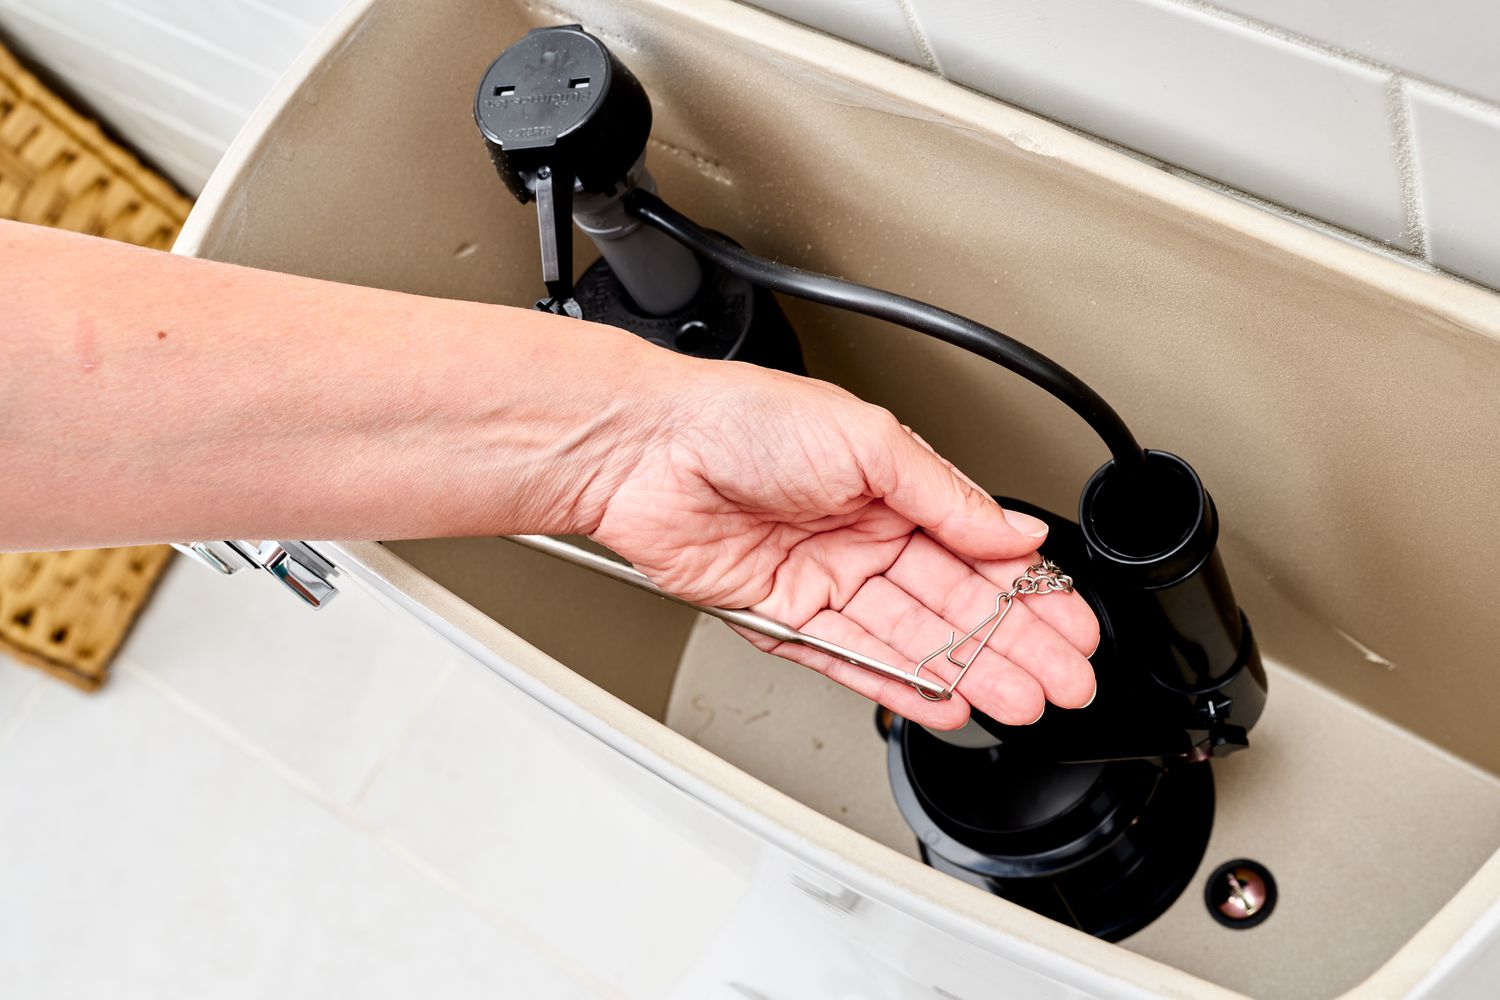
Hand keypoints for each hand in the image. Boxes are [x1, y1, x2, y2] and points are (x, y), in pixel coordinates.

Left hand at [589, 360, 1098, 728]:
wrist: (648, 449)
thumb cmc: (740, 418)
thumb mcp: (867, 438)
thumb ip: (945, 495)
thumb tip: (1013, 530)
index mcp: (890, 485)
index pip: (977, 549)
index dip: (1028, 590)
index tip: (1073, 623)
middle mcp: (861, 535)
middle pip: (955, 603)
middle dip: (1015, 644)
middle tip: (1066, 680)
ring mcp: (825, 580)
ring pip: (913, 639)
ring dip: (970, 671)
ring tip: (1021, 700)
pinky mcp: (784, 619)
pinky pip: (853, 660)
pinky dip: (900, 684)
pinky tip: (945, 700)